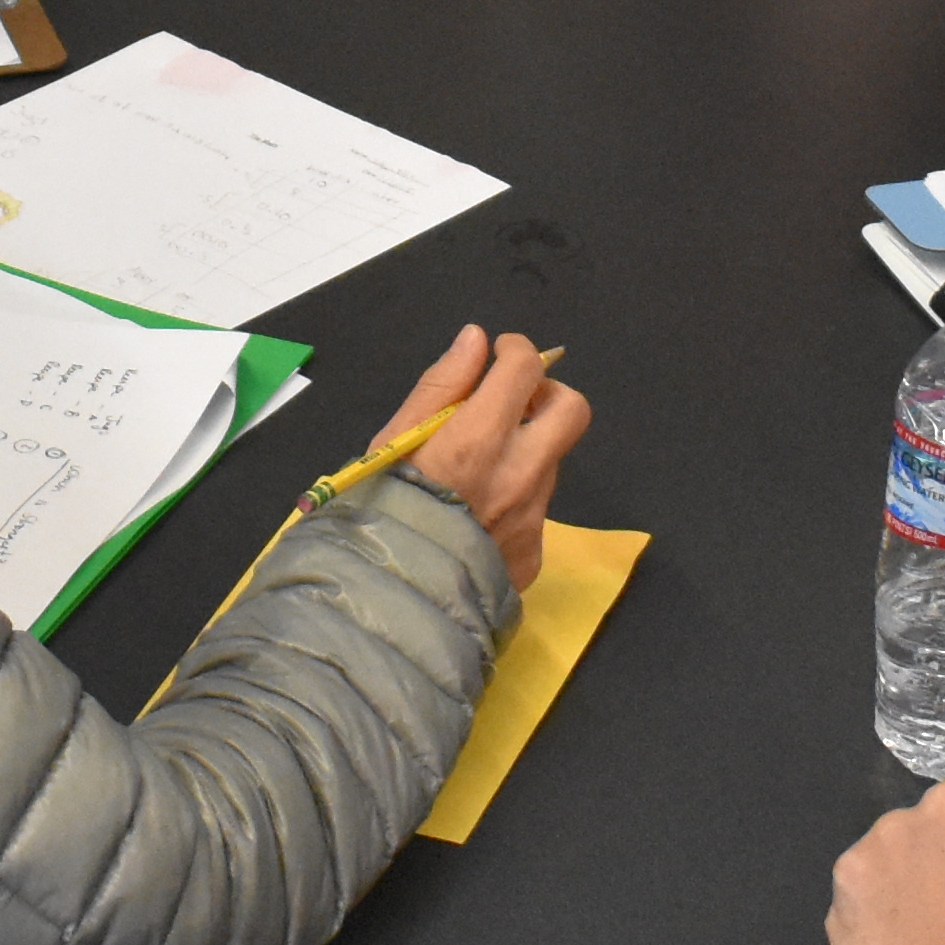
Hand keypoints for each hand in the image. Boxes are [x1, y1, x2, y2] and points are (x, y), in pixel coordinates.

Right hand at [370, 322, 592, 587]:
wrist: (382, 605)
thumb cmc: (373, 514)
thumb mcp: (391, 442)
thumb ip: (441, 387)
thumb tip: (477, 340)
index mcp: (478, 441)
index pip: (525, 370)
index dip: (515, 350)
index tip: (498, 355)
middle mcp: (518, 476)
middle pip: (571, 410)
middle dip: (547, 393)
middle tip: (512, 401)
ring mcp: (532, 520)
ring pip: (550, 462)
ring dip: (525, 449)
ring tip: (475, 469)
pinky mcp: (533, 555)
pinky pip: (536, 511)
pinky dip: (514, 499)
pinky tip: (475, 517)